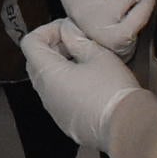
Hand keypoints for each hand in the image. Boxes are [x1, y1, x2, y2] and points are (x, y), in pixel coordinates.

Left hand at [20, 19, 144, 149]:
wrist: (126, 128)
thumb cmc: (112, 88)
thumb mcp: (98, 55)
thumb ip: (78, 40)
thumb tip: (68, 31)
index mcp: (48, 74)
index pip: (30, 44)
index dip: (46, 30)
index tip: (67, 29)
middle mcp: (45, 94)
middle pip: (35, 62)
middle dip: (52, 47)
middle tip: (75, 42)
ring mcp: (53, 110)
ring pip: (46, 81)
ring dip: (59, 66)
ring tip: (84, 60)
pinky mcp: (65, 122)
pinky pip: (57, 98)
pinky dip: (66, 85)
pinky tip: (89, 82)